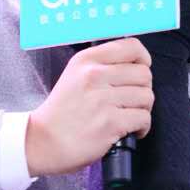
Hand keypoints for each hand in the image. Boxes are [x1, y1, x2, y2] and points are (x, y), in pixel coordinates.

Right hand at [26, 38, 154, 176]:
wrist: (42, 141)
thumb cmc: (60, 113)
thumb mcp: (74, 76)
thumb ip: (101, 66)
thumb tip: (135, 64)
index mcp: (87, 60)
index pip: (132, 47)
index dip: (143, 59)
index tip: (141, 69)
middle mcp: (94, 76)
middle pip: (144, 73)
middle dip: (143, 89)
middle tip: (133, 100)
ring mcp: (103, 100)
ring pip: (147, 96)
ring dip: (143, 109)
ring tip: (130, 116)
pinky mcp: (110, 123)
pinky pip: (143, 118)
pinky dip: (142, 127)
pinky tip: (131, 131)